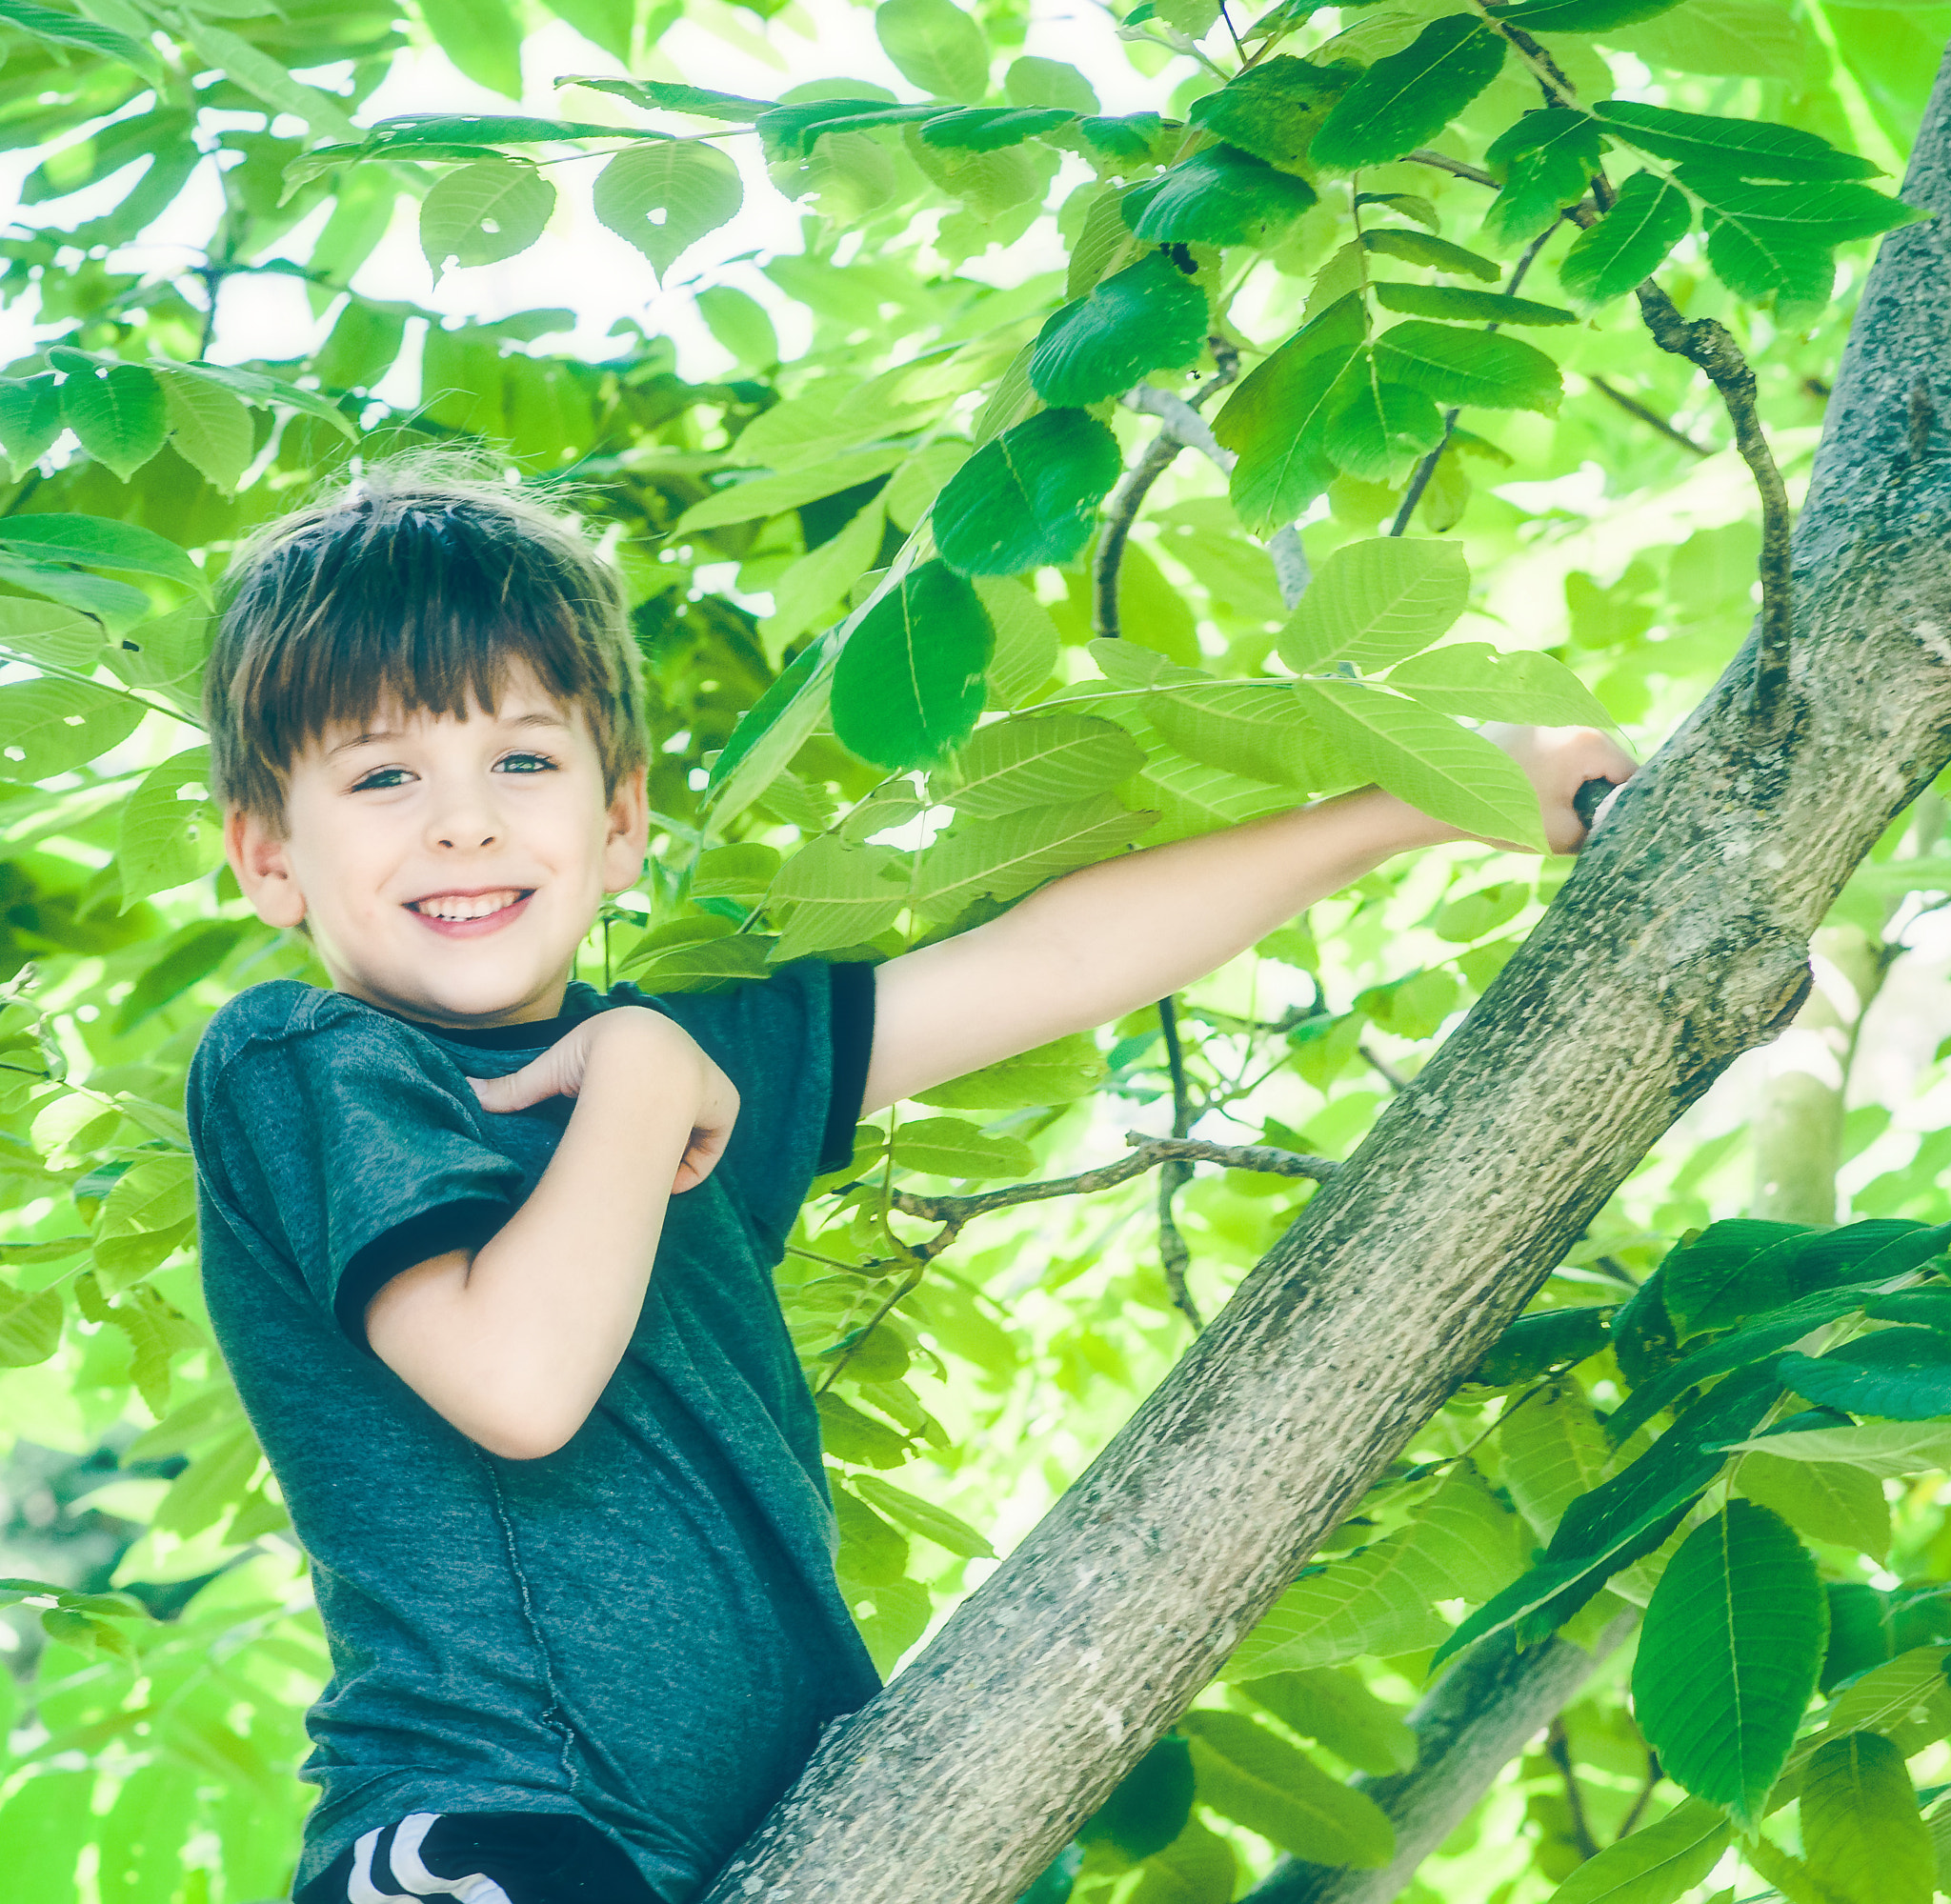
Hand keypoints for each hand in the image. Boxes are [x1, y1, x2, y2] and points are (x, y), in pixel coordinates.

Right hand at [468, 1008, 740, 1191]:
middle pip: (675, 1103)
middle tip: (633, 1159)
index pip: (647, 1079)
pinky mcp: (725, 1099)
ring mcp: (707, 1075)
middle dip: (657, 1131)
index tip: (616, 1137)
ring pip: (698, 1120)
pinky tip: (670, 1177)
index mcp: (646, 1042)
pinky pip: (716, 1134)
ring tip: (651, 1172)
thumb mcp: (548, 1071)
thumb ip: (515, 1086)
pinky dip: (697, 1159)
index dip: (632, 1111)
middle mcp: (683, 1054)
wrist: (634, 1055)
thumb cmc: (589, 1058)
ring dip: (677, 1147)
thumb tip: (467, 1090)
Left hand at [1480, 723, 1638, 854]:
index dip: (1623, 805)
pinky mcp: (1524, 718)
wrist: (1441, 794)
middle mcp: (1572, 717)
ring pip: (1581, 751)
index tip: (1603, 825)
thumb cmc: (1504, 815)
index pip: (1631, 774)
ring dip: (1575, 776)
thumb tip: (1618, 828)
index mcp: (1588, 740)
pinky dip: (1553, 763)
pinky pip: (1556, 742)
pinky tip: (1532, 783)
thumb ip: (1601, 829)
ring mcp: (1547, 714)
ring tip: (1548, 800)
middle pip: (1607, 759)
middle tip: (1572, 816)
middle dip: (1598, 789)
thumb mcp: (1565, 835)